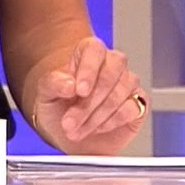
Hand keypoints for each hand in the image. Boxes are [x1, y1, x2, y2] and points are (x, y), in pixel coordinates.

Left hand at [32, 36, 147, 154]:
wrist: (69, 135)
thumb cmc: (57, 108)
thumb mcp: (45, 95)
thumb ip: (53, 83)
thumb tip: (69, 84)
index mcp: (87, 54)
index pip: (94, 49)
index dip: (88, 69)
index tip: (79, 91)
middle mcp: (111, 65)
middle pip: (110, 72)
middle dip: (90, 102)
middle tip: (70, 123)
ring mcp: (127, 83)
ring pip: (121, 91)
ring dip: (98, 115)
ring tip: (79, 130)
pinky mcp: (139, 104)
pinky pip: (133, 107)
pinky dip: (114, 120)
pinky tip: (98, 127)